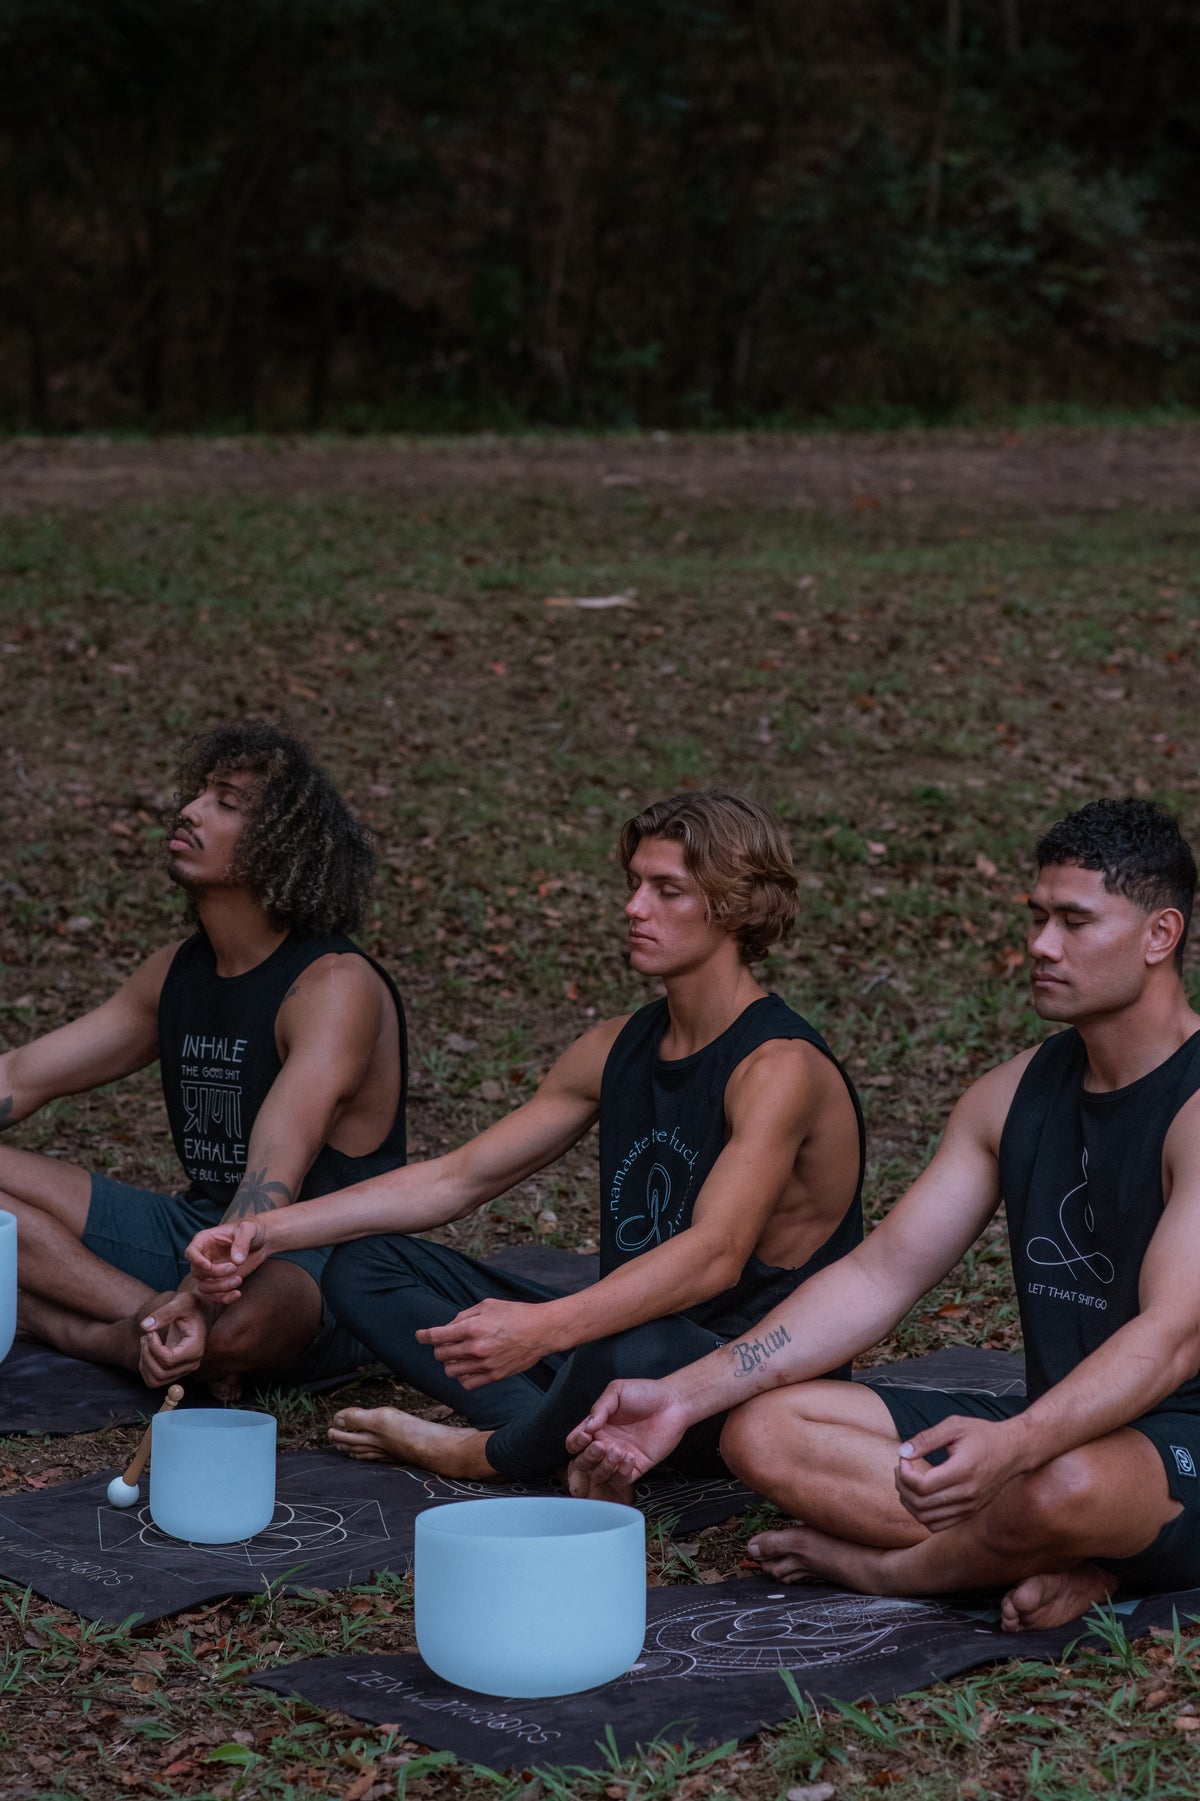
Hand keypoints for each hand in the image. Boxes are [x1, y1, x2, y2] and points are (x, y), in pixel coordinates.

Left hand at [139, 1290, 210, 1385]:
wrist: (198, 1311)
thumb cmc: (191, 1305)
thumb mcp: (181, 1302)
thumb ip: (164, 1313)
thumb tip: (144, 1327)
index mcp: (195, 1348)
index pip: (169, 1360)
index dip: (154, 1347)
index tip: (151, 1331)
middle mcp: (192, 1363)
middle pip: (161, 1372)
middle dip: (146, 1354)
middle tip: (146, 1335)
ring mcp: (184, 1369)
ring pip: (156, 1379)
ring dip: (144, 1363)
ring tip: (145, 1342)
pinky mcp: (176, 1370)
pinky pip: (155, 1380)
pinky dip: (145, 1368)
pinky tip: (147, 1350)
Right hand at [185, 1219, 269, 1302]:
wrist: (260, 1241)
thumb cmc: (251, 1230)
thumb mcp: (248, 1230)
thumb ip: (242, 1242)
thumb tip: (236, 1260)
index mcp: (205, 1240)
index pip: (191, 1252)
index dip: (196, 1261)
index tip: (209, 1266)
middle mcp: (204, 1257)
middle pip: (198, 1272)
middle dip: (215, 1273)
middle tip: (234, 1268)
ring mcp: (211, 1272)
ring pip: (204, 1287)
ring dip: (219, 1287)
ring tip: (239, 1279)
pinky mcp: (220, 1282)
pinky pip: (215, 1296)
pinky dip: (224, 1298)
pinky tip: (237, 1294)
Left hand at [416, 1299, 553, 1387]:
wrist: (542, 1331)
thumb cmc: (516, 1314)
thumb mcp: (488, 1305)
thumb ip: (464, 1315)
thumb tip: (449, 1327)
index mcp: (473, 1328)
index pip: (438, 1336)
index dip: (424, 1336)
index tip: (420, 1336)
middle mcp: (476, 1348)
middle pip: (441, 1355)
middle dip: (439, 1348)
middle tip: (446, 1343)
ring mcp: (485, 1364)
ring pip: (451, 1371)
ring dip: (449, 1363)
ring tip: (458, 1355)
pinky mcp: (494, 1376)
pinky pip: (467, 1383)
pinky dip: (462, 1377)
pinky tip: (468, 1367)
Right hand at [564, 1377, 689, 1485]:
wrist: (673, 1403)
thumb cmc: (645, 1393)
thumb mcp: (618, 1391)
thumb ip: (600, 1407)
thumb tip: (587, 1427)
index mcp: (597, 1426)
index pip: (575, 1441)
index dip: (575, 1442)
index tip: (585, 1436)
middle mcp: (605, 1443)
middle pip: (584, 1461)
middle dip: (588, 1456)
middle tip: (601, 1445)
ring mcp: (619, 1457)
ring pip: (600, 1474)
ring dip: (604, 1466)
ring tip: (617, 1450)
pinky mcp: (635, 1467)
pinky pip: (621, 1479)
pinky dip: (621, 1472)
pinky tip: (629, 1456)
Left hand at [895, 1414, 1025, 1531]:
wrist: (1014, 1450)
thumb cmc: (983, 1435)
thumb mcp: (954, 1426)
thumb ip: (926, 1438)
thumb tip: (902, 1452)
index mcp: (963, 1471)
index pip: (922, 1486)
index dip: (904, 1474)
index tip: (903, 1458)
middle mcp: (967, 1494)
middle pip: (921, 1504)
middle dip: (902, 1486)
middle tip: (901, 1468)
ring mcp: (970, 1507)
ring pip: (927, 1518)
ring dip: (909, 1502)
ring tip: (907, 1481)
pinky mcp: (970, 1513)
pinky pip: (938, 1525)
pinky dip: (922, 1515)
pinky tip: (919, 1495)